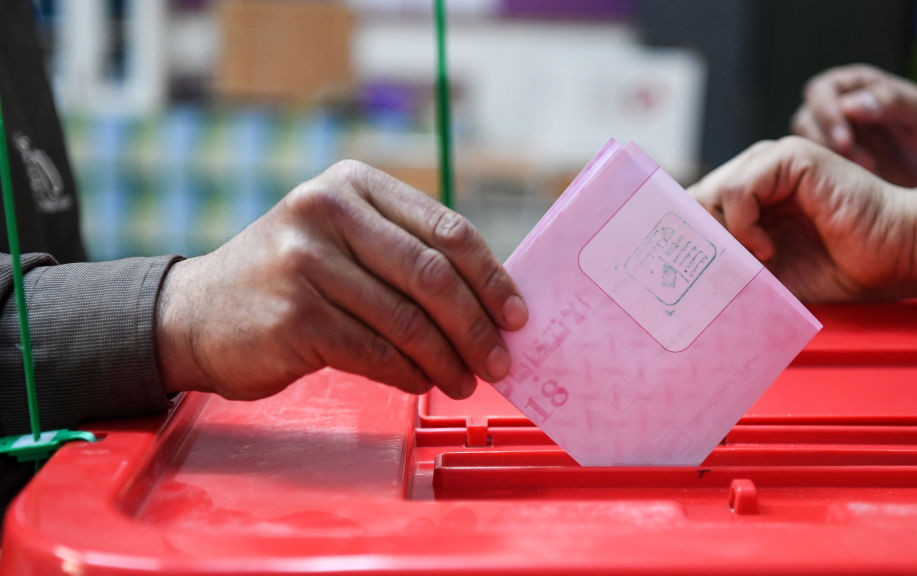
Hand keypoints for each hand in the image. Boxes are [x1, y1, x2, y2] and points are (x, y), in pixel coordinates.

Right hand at [155, 160, 528, 400]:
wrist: (196, 314)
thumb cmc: (288, 279)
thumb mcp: (342, 240)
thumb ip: (404, 254)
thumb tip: (490, 303)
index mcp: (353, 184)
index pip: (445, 229)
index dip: (491, 276)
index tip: (517, 314)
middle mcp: (328, 211)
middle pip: (432, 274)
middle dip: (476, 325)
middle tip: (500, 359)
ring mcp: (306, 261)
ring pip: (407, 320)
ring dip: (447, 358)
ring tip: (466, 380)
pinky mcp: (295, 314)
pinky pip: (376, 352)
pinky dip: (410, 374)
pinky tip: (422, 382)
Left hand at [689, 137, 916, 301]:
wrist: (895, 254)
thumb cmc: (839, 267)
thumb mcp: (768, 274)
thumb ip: (729, 267)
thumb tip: (679, 280)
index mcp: (748, 197)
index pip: (691, 209)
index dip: (679, 238)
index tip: (678, 273)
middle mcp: (754, 174)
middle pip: (691, 200)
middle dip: (696, 240)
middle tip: (715, 271)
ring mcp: (770, 161)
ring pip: (709, 193)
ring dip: (723, 235)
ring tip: (755, 259)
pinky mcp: (790, 158)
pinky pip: (737, 188)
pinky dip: (742, 223)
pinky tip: (765, 247)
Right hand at [791, 64, 916, 186]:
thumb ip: (892, 102)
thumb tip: (849, 104)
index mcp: (858, 84)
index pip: (822, 91)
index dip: (826, 114)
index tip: (844, 142)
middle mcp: (838, 107)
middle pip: (806, 119)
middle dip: (824, 143)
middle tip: (860, 165)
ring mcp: (832, 138)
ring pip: (803, 147)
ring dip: (825, 163)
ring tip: (867, 174)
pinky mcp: (831, 166)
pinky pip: (812, 171)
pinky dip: (827, 179)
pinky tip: (858, 188)